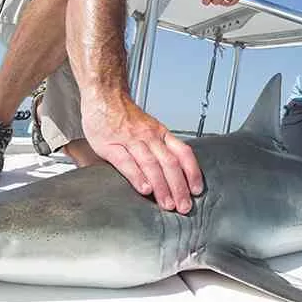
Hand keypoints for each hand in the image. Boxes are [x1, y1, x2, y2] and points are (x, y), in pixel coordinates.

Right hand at [80, 92, 203, 213]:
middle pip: (170, 163)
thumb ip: (159, 146)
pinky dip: (137, 176)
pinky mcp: (111, 144)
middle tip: (184, 207)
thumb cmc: (124, 114)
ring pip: (151, 164)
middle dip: (179, 187)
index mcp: (160, 133)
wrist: (104, 94)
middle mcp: (149, 136)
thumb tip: (173, 170)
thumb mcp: (149, 127)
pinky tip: (144, 189)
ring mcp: (131, 140)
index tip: (197, 190)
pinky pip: (126, 162)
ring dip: (162, 186)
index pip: (183, 153)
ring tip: (168, 204)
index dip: (192, 172)